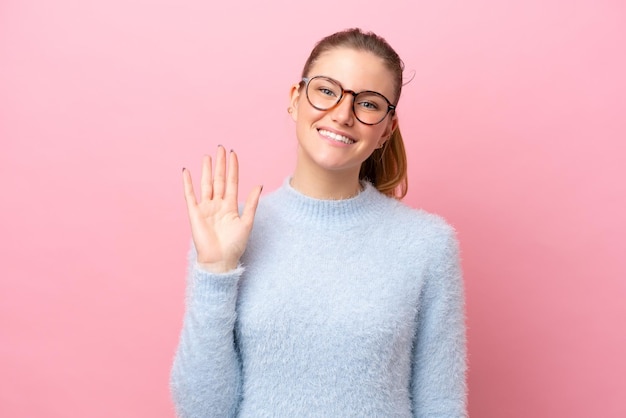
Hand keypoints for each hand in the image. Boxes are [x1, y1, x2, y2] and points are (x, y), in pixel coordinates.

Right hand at [183, 146, 261, 272]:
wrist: (220, 260)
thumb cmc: (234, 245)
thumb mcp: (246, 223)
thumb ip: (251, 204)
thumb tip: (259, 185)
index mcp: (230, 206)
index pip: (231, 182)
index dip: (232, 168)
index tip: (233, 153)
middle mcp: (218, 205)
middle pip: (218, 180)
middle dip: (220, 164)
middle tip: (221, 148)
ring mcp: (205, 208)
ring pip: (206, 184)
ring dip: (206, 170)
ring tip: (207, 156)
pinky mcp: (194, 213)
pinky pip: (190, 195)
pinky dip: (187, 183)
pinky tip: (186, 171)